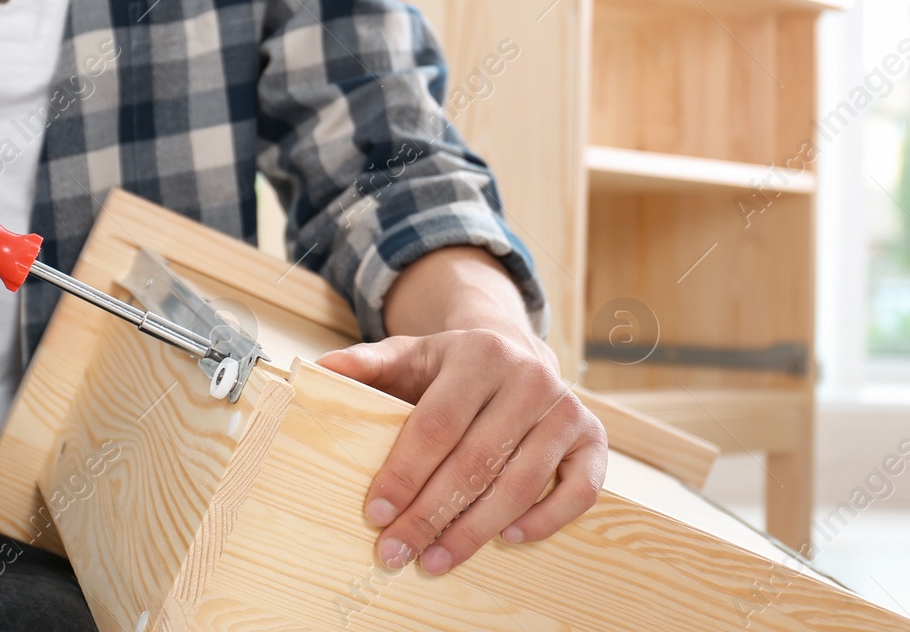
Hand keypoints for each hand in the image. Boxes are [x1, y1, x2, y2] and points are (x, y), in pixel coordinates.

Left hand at [318, 326, 606, 575]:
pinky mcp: (593, 439)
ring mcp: (567, 410)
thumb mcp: (409, 354)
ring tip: (434, 559)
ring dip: (475, 531)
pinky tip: (507, 539)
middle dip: (430, 514)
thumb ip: (366, 363)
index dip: (405, 472)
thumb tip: (316, 371)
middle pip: (475, 461)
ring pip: (520, 483)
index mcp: (480, 355)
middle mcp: (530, 378)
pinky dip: (545, 521)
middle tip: (396, 551)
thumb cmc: (453, 367)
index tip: (375, 512)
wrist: (516, 350)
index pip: (437, 425)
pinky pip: (578, 492)